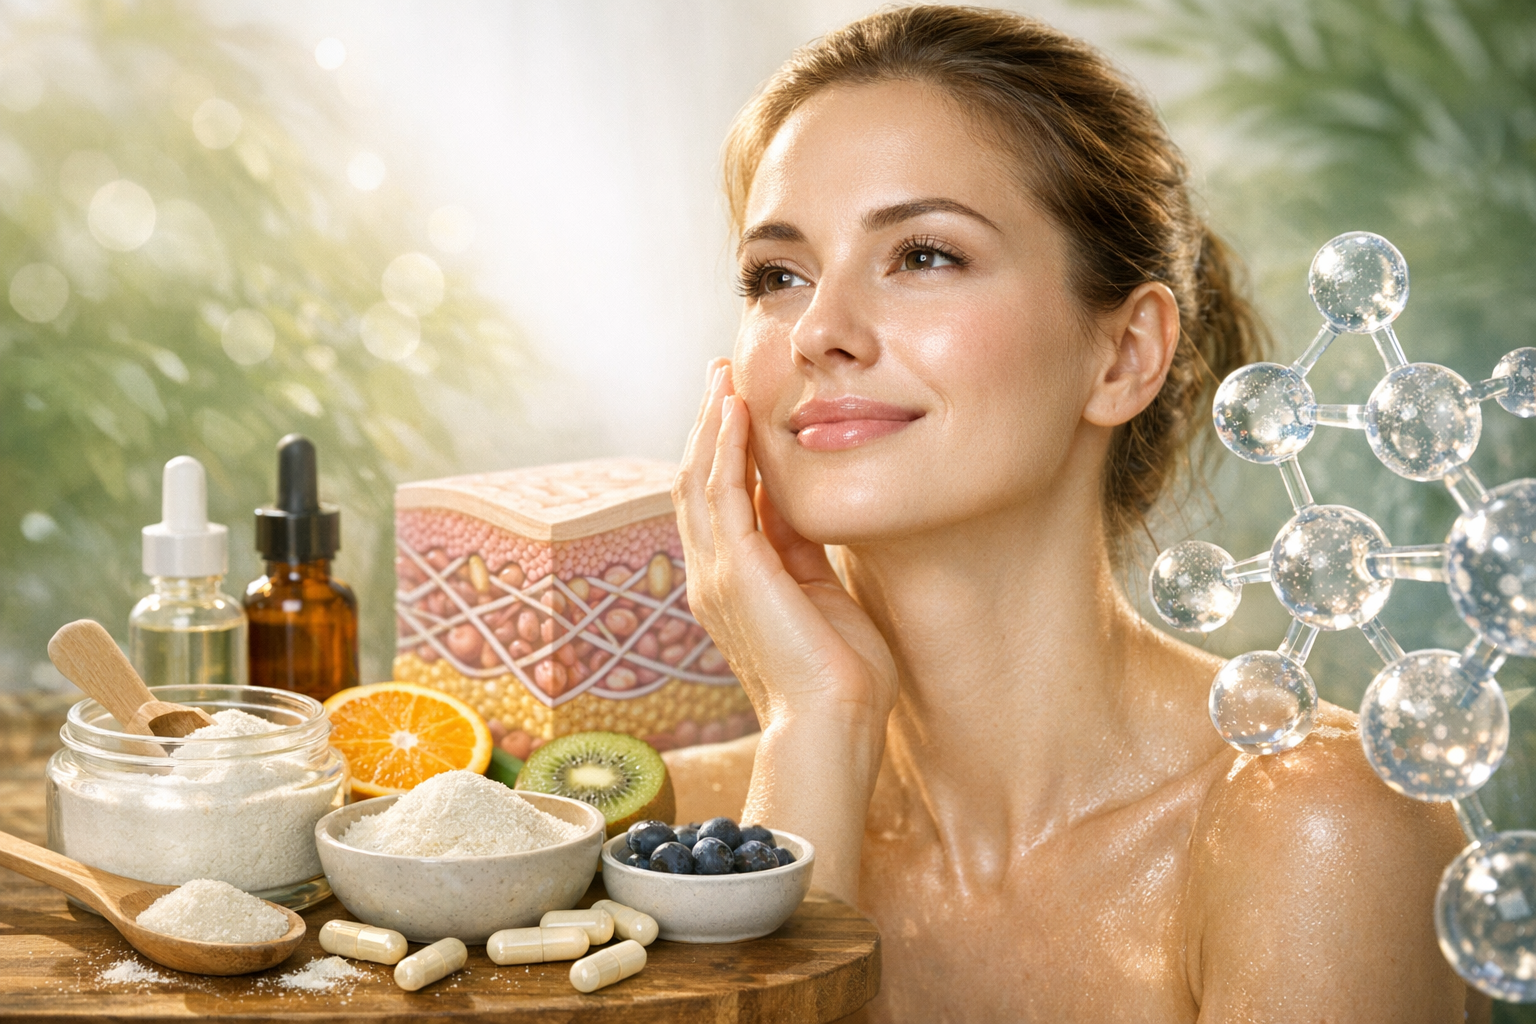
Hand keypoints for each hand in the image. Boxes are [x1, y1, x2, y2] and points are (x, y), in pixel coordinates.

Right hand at [673, 362, 898, 729]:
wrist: (833, 726)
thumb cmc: (843, 678)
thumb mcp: (823, 595)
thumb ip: (806, 552)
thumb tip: (807, 507)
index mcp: (731, 585)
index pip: (716, 502)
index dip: (723, 450)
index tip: (737, 407)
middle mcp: (710, 576)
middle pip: (695, 482)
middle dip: (707, 425)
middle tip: (719, 374)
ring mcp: (715, 574)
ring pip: (698, 479)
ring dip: (710, 423)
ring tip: (722, 377)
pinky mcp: (734, 571)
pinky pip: (720, 492)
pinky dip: (725, 446)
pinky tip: (735, 409)